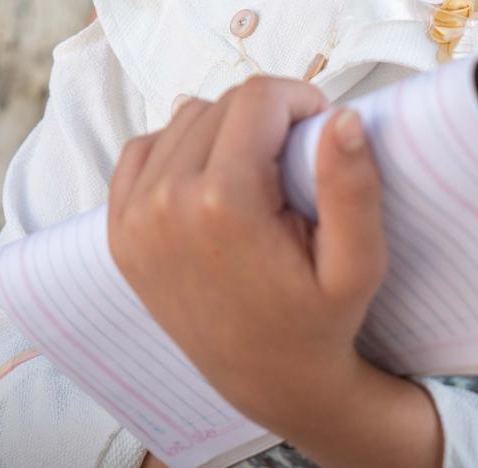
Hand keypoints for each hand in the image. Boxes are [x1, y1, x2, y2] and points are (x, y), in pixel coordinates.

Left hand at [107, 74, 388, 438]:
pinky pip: (144, 149)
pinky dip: (179, 147)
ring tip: (259, 171)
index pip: (259, 96)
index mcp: (224, 203)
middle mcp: (166, 202)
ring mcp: (133, 217)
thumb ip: (352, 187)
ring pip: (185, 118)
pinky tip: (212, 177)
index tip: (320, 133)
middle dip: (267, 115)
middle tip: (296, 160)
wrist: (267, 380)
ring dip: (226, 129)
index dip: (300, 101)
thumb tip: (344, 117)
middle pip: (222, 103)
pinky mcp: (119, 230)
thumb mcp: (358, 265)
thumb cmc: (320, 322)